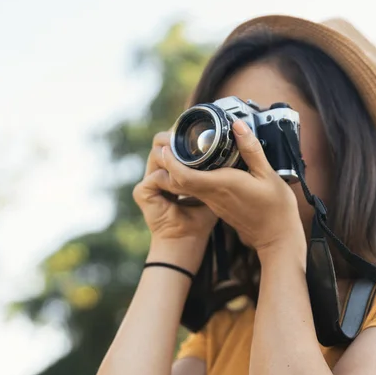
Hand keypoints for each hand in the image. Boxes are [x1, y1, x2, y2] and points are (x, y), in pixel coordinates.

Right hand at [133, 131, 216, 272]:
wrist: (187, 243)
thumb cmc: (201, 220)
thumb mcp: (214, 190)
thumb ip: (217, 171)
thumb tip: (232, 151)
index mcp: (174, 170)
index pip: (174, 143)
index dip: (185, 135)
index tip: (203, 132)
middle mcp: (159, 172)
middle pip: (161, 142)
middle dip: (177, 137)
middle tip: (196, 138)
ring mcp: (148, 182)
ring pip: (157, 153)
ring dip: (174, 153)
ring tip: (192, 155)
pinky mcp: (143, 192)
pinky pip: (156, 176)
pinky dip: (170, 175)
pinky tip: (184, 177)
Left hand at [159, 120, 305, 265]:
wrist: (276, 238)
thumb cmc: (275, 208)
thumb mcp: (268, 174)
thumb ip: (251, 149)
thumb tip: (237, 126)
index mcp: (221, 185)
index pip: (184, 176)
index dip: (171, 161)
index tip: (167, 146)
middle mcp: (213, 195)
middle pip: (180, 180)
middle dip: (171, 162)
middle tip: (174, 143)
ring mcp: (214, 202)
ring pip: (188, 185)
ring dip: (181, 169)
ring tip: (185, 150)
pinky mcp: (218, 206)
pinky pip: (198, 190)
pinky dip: (194, 177)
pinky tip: (203, 166)